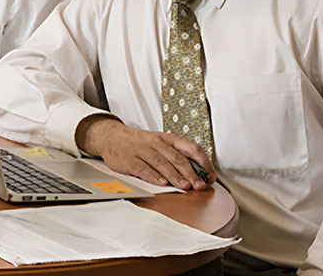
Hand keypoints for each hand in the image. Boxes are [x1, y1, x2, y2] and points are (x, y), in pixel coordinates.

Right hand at [76, 116, 214, 190]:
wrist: (112, 137)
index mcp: (168, 139)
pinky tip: (161, 183)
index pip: (191, 148)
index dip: (203, 163)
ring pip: (162, 164)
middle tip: (200, 185)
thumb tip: (199, 173)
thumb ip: (177, 155)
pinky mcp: (129, 160)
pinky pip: (143, 168)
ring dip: (175, 176)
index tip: (210, 176)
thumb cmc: (140, 143)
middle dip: (191, 174)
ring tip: (184, 186)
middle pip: (178, 158)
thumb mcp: (160, 143)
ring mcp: (142, 150)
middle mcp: (157, 143)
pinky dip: (153, 176)